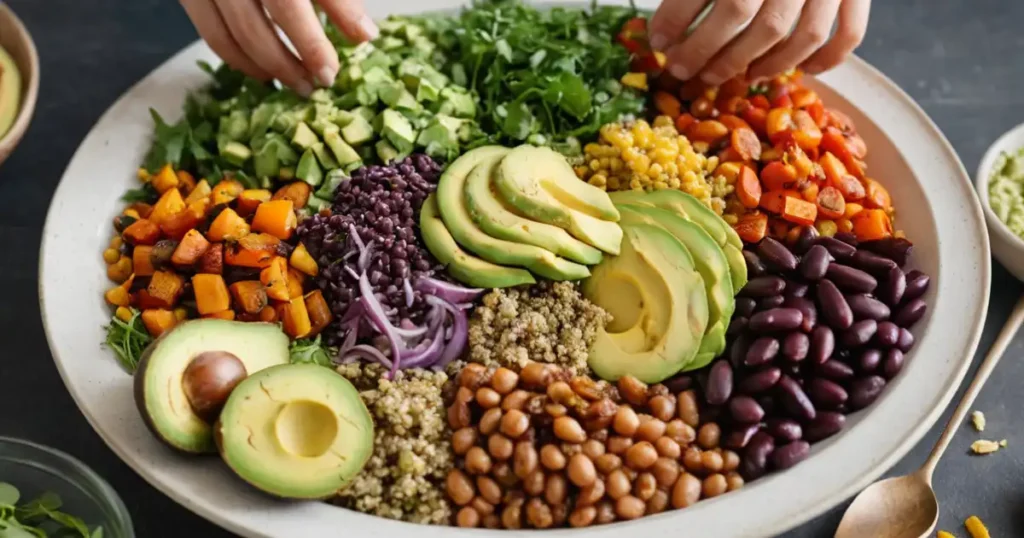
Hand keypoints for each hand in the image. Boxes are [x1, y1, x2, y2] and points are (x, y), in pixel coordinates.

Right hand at [179, 0, 378, 95]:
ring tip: (296, 83)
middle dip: (288, 65)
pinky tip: (264, 69)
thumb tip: (365, 35)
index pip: (287, 5)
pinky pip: (211, 34)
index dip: (311, 44)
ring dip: (265, 69)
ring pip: (231, 38)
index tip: (331, 71)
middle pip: (254, 29)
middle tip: (317, 85)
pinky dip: (238, 59)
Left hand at [648, 0, 869, 84]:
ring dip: (761, 64)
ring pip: (795, 35)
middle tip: (682, 69)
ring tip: (733, 76)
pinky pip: (849, 31)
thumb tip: (664, 16)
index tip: (658, 40)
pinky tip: (802, 71)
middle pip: (742, 16)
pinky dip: (827, 58)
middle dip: (704, 51)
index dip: (674, 20)